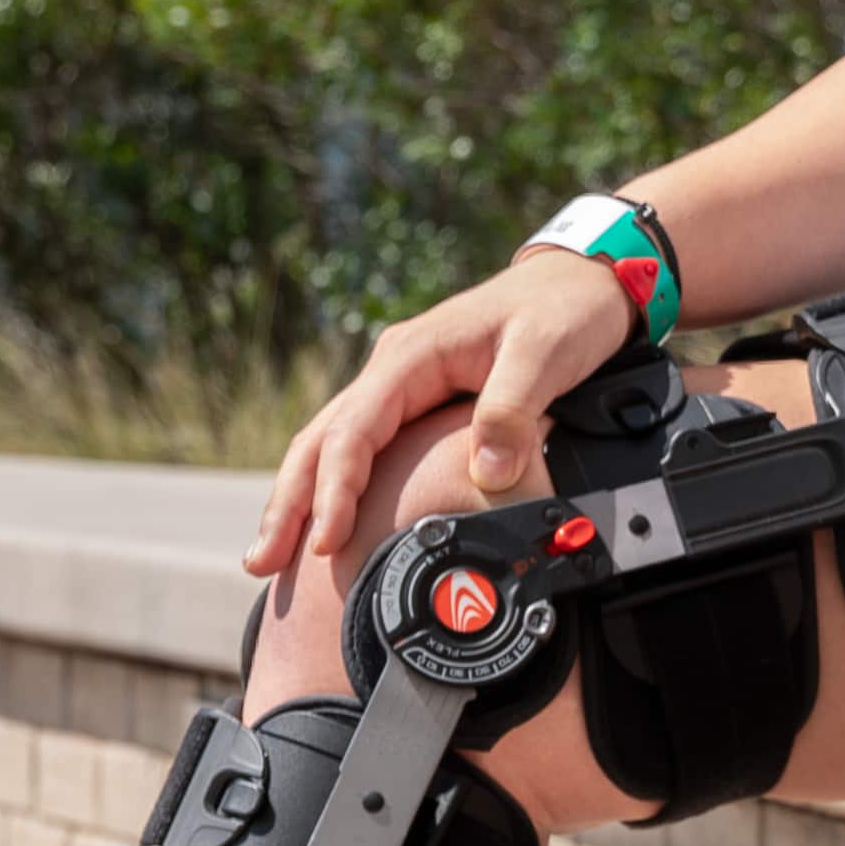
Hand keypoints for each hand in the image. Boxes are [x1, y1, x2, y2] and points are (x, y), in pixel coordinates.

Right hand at [247, 248, 649, 591]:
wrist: (583, 283)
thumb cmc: (563, 312)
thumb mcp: (545, 354)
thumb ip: (512, 410)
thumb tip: (485, 474)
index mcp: (410, 357)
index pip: (353, 431)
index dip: (335, 491)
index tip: (325, 543)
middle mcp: (392, 370)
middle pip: (320, 439)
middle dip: (289, 502)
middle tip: (261, 562)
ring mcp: (400, 385)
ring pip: (332, 443)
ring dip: (301, 497)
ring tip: (272, 556)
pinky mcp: (416, 401)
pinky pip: (361, 447)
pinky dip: (334, 485)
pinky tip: (325, 522)